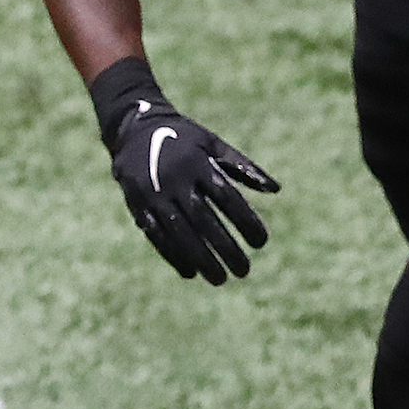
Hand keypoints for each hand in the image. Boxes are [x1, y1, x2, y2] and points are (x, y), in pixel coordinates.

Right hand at [108, 99, 277, 284]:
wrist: (133, 128)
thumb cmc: (184, 139)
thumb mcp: (212, 143)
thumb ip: (243, 167)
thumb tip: (275, 189)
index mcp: (198, 163)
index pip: (228, 198)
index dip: (246, 221)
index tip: (262, 243)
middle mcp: (175, 180)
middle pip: (204, 221)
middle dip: (224, 248)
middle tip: (244, 271)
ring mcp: (153, 193)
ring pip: (179, 232)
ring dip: (200, 258)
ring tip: (220, 279)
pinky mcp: (137, 204)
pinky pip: (155, 235)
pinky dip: (172, 255)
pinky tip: (191, 273)